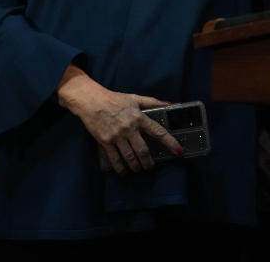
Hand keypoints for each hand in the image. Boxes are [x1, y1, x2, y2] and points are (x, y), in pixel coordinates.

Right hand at [57, 65, 181, 173]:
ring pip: (130, 157)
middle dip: (149, 162)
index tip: (178, 151)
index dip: (170, 142)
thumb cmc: (114, 98)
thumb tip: (169, 104)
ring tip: (139, 170)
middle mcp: (129, 128)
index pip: (158, 132)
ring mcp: (117, 136)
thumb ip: (152, 102)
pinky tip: (124, 172)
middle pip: (143, 150)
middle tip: (151, 167)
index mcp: (139, 117)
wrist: (91, 100)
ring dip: (136, 167)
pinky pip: (115, 159)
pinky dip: (121, 168)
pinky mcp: (105, 141)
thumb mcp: (134, 98)